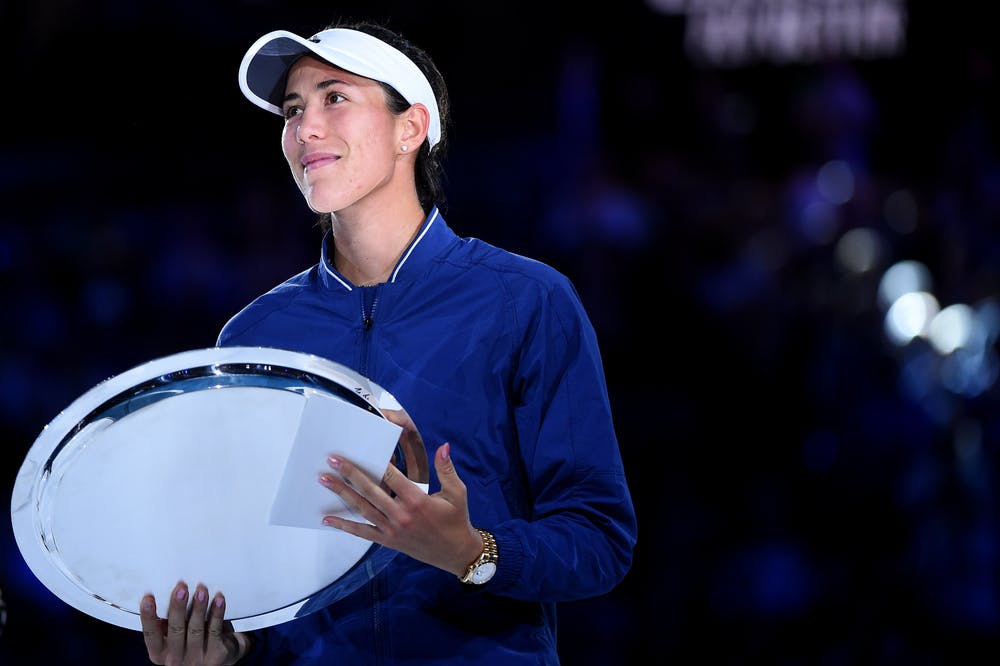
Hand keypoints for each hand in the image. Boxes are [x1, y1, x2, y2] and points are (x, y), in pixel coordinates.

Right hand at [140, 581, 247, 665]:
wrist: (220, 658)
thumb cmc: (192, 642)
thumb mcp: (174, 636)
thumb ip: (168, 623)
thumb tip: (165, 595)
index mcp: (160, 653)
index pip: (151, 635)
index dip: (148, 617)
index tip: (148, 598)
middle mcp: (175, 659)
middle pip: (175, 630)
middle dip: (178, 607)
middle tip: (181, 589)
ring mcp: (196, 659)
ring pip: (196, 629)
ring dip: (199, 608)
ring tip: (201, 591)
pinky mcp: (215, 655)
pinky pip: (215, 630)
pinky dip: (217, 613)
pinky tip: (218, 601)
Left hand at [319, 442, 483, 576]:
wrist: (456, 553)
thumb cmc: (456, 520)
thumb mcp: (458, 492)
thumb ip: (446, 468)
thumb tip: (444, 446)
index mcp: (418, 501)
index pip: (392, 477)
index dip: (377, 462)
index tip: (363, 450)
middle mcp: (401, 515)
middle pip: (370, 491)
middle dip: (350, 474)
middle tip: (332, 460)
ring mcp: (392, 529)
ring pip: (362, 509)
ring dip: (342, 494)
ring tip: (325, 481)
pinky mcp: (387, 540)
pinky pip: (362, 532)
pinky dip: (344, 525)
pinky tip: (328, 519)